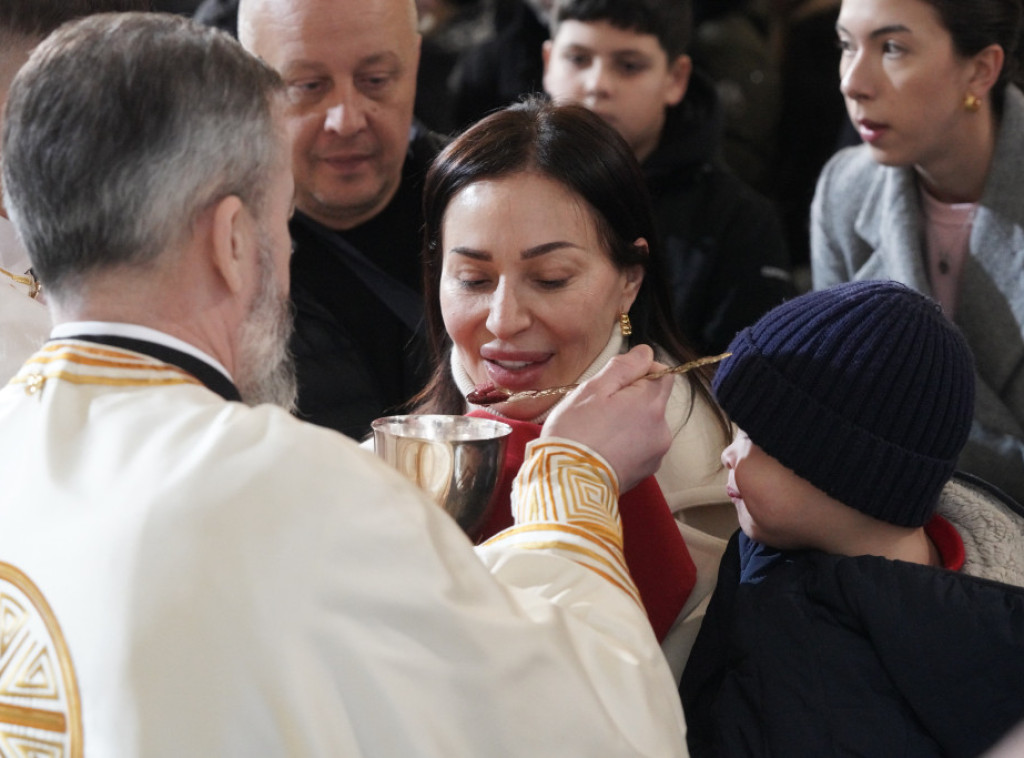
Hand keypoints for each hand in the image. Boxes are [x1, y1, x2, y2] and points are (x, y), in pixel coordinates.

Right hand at [542, 345, 672, 490]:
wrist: (569, 482)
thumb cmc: (576, 432)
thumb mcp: (593, 389)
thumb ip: (624, 367)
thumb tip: (646, 352)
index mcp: (651, 403)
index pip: (663, 373)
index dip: (639, 372)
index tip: (614, 383)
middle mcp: (662, 428)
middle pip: (654, 400)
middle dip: (632, 399)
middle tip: (600, 409)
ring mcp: (656, 452)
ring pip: (647, 423)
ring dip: (630, 421)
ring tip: (599, 431)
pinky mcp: (647, 470)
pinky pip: (641, 445)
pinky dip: (627, 443)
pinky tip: (604, 448)